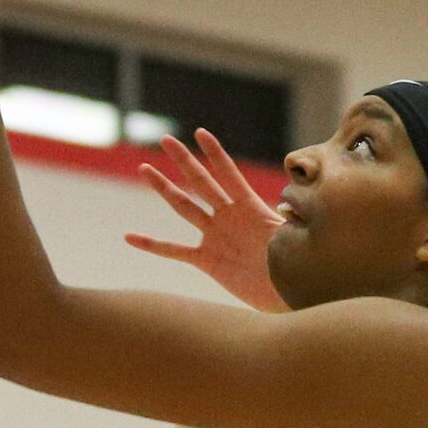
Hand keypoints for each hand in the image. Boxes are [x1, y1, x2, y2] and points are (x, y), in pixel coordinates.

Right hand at [126, 130, 286, 312]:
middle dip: (184, 160)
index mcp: (250, 208)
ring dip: (164, 188)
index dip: (216, 154)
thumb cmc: (295, 266)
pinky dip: (153, 245)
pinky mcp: (207, 260)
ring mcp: (215, 237)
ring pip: (184, 207)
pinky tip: (130, 237)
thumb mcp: (294, 238)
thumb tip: (297, 205)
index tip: (200, 133)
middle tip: (166, 139)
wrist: (285, 295)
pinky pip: (175, 250)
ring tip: (145, 169)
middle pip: (201, 181)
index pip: (229, 174)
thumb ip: (290, 220)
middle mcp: (228, 217)